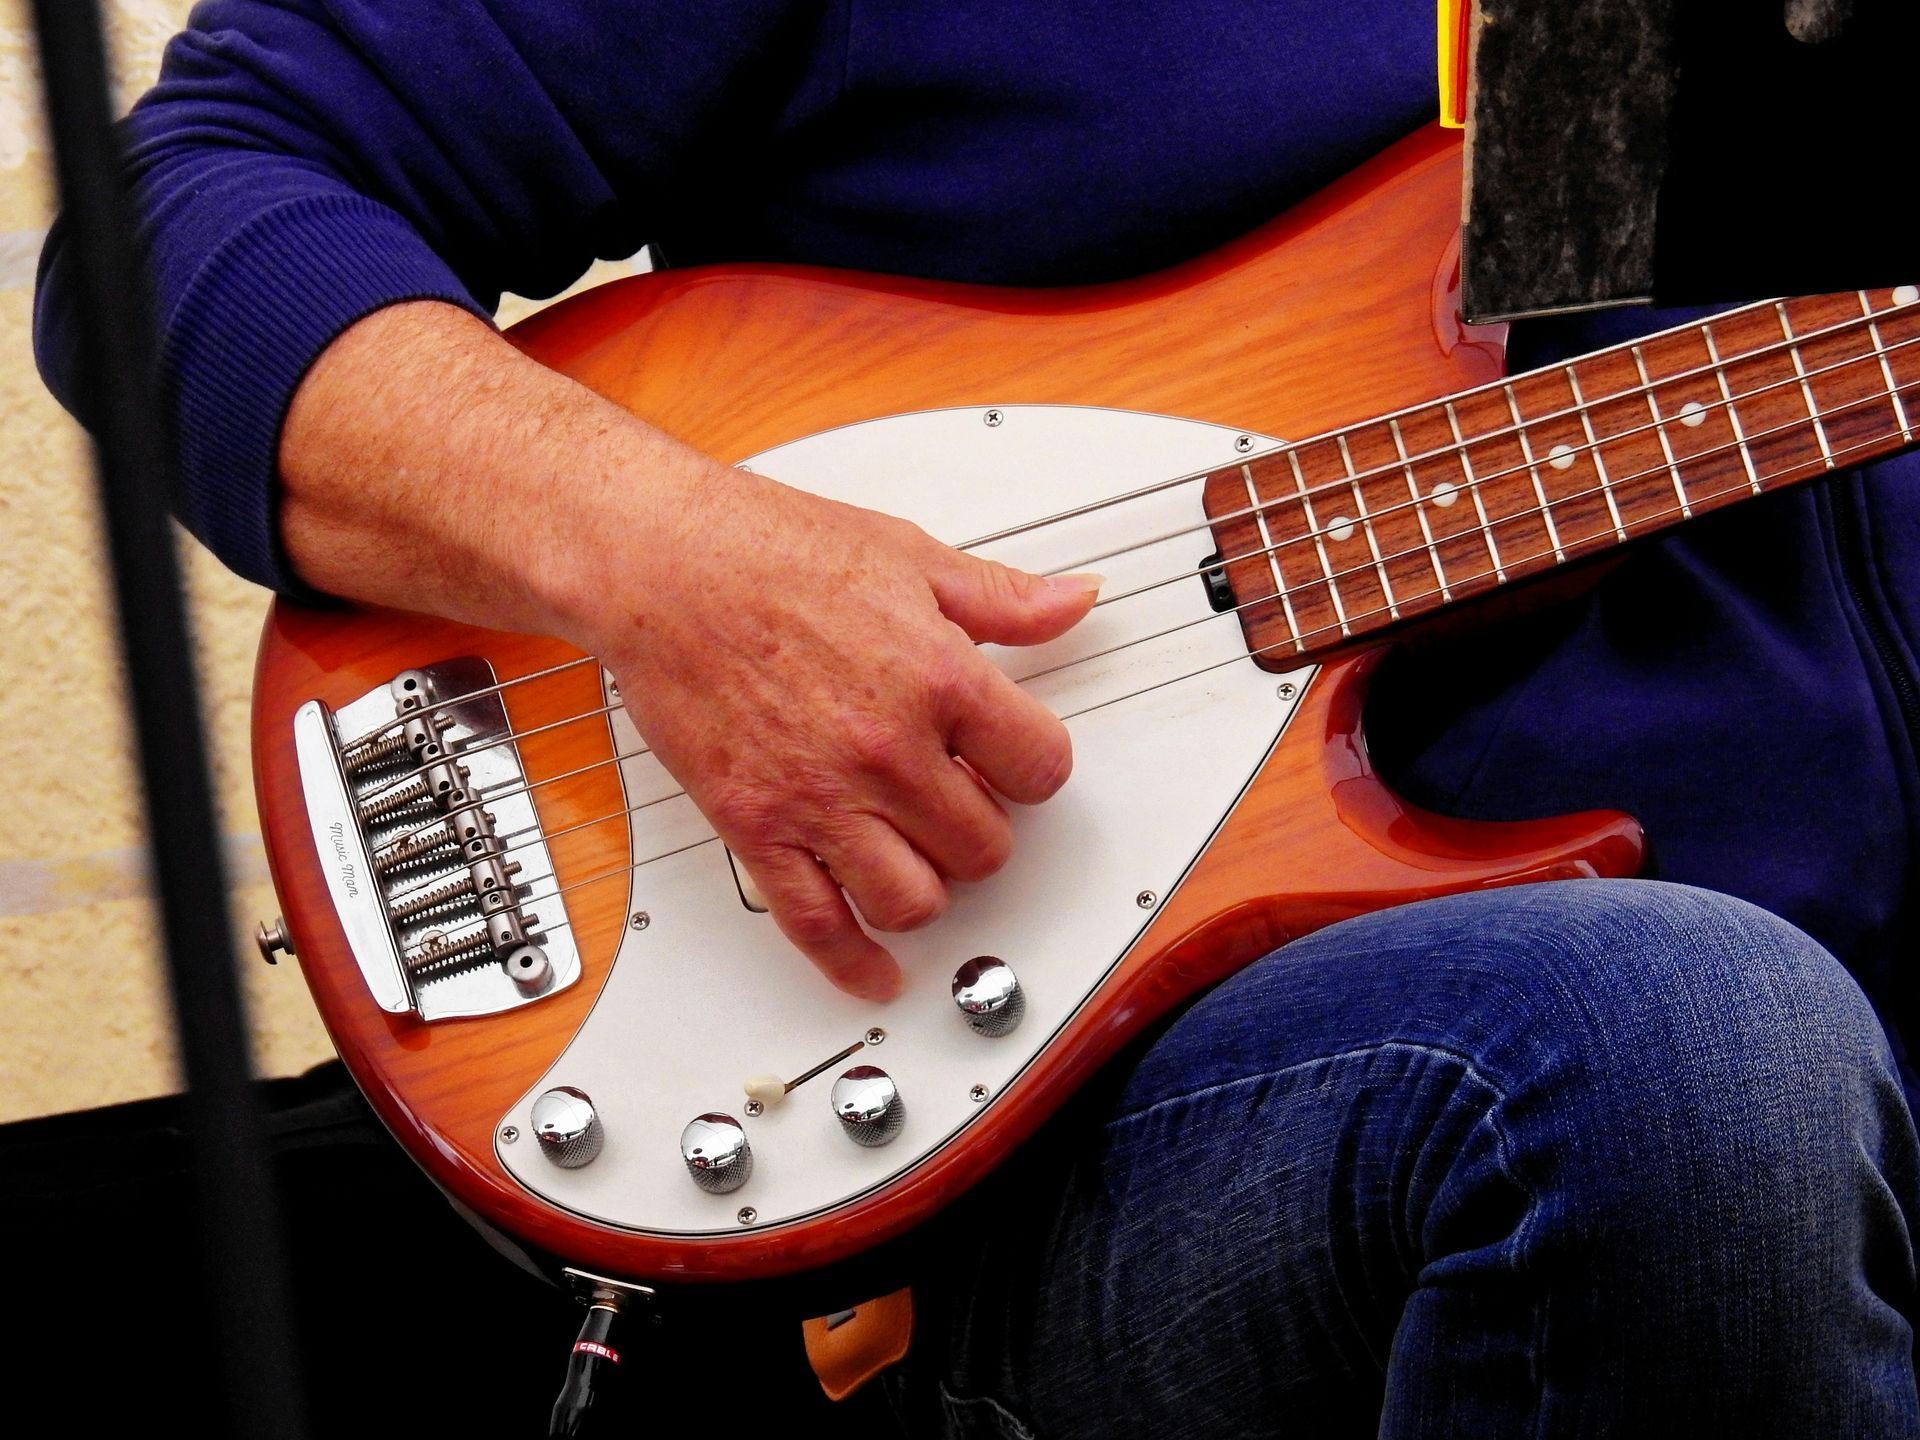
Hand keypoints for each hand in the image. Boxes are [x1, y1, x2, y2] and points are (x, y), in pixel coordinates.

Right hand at [279, 302, 1095, 1000]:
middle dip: (981, 827)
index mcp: (940, 679)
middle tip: (959, 803)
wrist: (659, 564)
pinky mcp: (758, 828)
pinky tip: (875, 971)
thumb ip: (1002, 598)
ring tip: (917, 856)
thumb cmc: (768, 551)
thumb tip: (1072, 602)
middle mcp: (888, 751)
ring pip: (915, 899)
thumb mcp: (910, 557)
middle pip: (985, 845)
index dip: (1035, 765)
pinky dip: (854, 964)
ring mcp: (822, 798)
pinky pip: (818, 927)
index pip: (1041, 767)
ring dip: (927, 887)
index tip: (1017, 762)